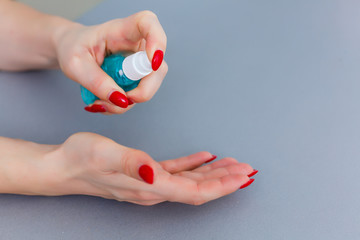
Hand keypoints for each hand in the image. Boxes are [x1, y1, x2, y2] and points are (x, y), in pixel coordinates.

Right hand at [44, 133, 256, 204]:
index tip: (243, 176)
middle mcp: (153, 189)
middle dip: (225, 181)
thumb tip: (152, 173)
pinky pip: (177, 171)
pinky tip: (205, 157)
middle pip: (199, 189)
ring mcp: (150, 183)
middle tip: (247, 170)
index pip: (195, 190)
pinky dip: (195, 166)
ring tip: (233, 165)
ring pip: (191, 181)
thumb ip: (131, 165)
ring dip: (213, 173)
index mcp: (150, 186)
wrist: (64, 166)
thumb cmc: (82, 159)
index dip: (222, 185)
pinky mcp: (145, 174)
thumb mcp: (105, 156)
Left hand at [54, 11, 167, 113]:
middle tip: (121, 100)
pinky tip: (104, 101)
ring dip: (128, 101)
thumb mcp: (76, 64)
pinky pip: (138, 95)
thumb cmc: (73, 48)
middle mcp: (137, 45)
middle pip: (158, 67)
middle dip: (144, 90)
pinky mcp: (137, 77)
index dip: (158, 42)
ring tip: (100, 102)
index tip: (152, 63)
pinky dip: (121, 105)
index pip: (148, 24)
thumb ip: (96, 81)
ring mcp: (139, 62)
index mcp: (122, 30)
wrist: (70, 50)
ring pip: (150, 86)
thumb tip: (120, 100)